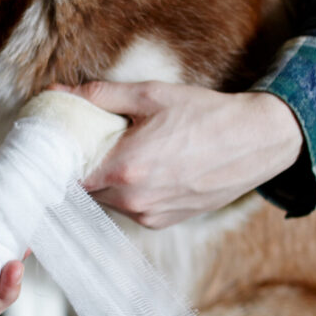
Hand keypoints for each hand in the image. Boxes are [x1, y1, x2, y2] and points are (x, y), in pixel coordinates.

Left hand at [59, 81, 303, 227]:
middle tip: (88, 147)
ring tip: (119, 156)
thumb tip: (58, 92)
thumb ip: (100, 96)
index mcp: (125, 167)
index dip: (61, 161)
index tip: (59, 147)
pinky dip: (127, 194)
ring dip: (105, 183)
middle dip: (83, 169)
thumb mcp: (151, 95)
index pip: (69, 174)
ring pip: (106, 202)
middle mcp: (134, 198)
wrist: (256, 141)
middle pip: (85, 189)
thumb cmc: (205, 114)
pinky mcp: (162, 222)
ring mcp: (148, 214)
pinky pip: (129, 210)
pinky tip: (142, 172)